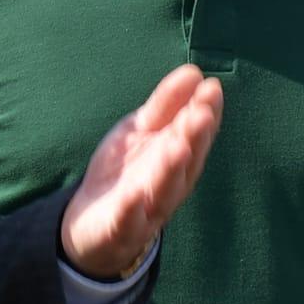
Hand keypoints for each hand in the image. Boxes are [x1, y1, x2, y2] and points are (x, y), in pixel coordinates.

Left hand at [60, 64, 222, 277]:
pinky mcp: (120, 230)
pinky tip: (135, 195)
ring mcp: (147, 210)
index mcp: (177, 158)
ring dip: (172, 169)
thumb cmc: (126, 172)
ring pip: (164, 191)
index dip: (205, 112)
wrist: (92, 225)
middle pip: (186, 162)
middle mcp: (169, 184)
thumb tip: (195, 73)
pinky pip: (128, 222)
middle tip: (203, 112)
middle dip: (195, 137)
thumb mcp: (141, 131)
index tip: (211, 88)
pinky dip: (132, 210)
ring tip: (179, 146)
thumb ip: (166, 105)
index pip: (196, 134)